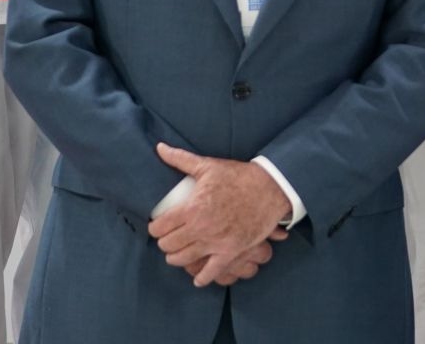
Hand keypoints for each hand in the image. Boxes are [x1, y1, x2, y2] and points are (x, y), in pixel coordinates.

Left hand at [149, 144, 292, 286]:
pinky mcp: (231, 251)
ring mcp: (216, 242)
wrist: (269, 188)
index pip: (159, 228)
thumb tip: (159, 147)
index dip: (154, 229)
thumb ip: (180, 159)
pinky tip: (198, 277)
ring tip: (178, 253)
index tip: (157, 227)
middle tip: (169, 238)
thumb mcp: (208, 165)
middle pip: (168, 246)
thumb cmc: (238, 176)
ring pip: (183, 260)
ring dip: (177, 258)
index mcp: (192, 208)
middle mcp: (201, 228)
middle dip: (165, 243)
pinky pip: (211, 272)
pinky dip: (201, 278)